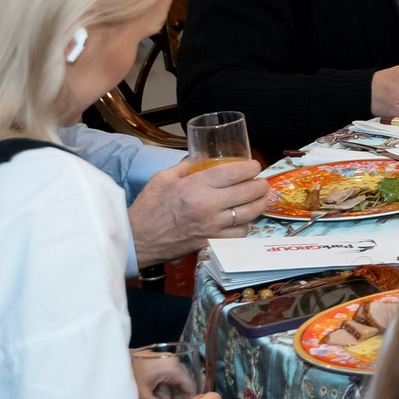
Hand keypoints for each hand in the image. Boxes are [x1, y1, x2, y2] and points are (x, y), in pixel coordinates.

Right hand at [129, 158, 268, 262]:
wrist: (137, 239)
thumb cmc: (149, 207)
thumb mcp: (163, 177)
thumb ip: (186, 166)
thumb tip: (201, 158)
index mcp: (196, 186)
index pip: (234, 172)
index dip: (251, 167)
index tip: (254, 166)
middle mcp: (208, 205)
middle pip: (248, 192)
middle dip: (261, 184)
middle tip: (261, 182)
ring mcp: (212, 226)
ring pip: (249, 213)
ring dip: (258, 204)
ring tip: (259, 198)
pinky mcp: (211, 241)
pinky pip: (239, 233)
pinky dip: (245, 225)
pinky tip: (242, 219)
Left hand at [131, 349, 198, 398]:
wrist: (116, 360)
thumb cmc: (132, 377)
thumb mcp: (144, 395)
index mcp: (174, 368)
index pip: (190, 385)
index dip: (189, 398)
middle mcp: (174, 361)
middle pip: (183, 380)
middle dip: (180, 394)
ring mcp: (167, 358)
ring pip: (176, 377)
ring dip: (173, 389)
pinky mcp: (160, 359)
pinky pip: (169, 373)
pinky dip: (166, 383)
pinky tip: (159, 394)